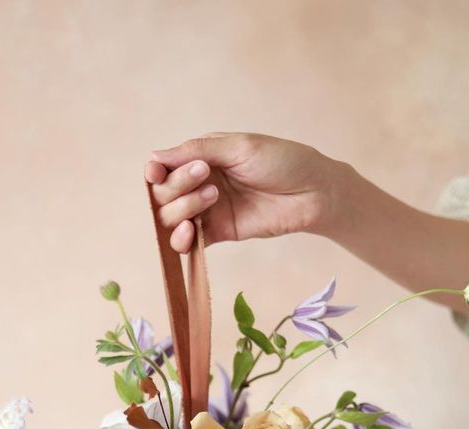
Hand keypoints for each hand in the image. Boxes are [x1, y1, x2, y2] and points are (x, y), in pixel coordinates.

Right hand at [145, 132, 339, 252]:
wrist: (314, 192)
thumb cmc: (282, 161)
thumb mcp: (239, 147)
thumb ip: (197, 150)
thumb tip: (155, 156)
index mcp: (202, 157)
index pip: (164, 168)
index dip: (155, 172)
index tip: (156, 172)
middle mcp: (199, 184)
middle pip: (164, 193)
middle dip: (176, 186)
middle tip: (206, 179)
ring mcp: (208, 210)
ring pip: (172, 217)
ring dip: (182, 208)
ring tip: (211, 198)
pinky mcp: (218, 234)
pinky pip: (188, 242)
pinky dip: (181, 240)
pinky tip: (188, 233)